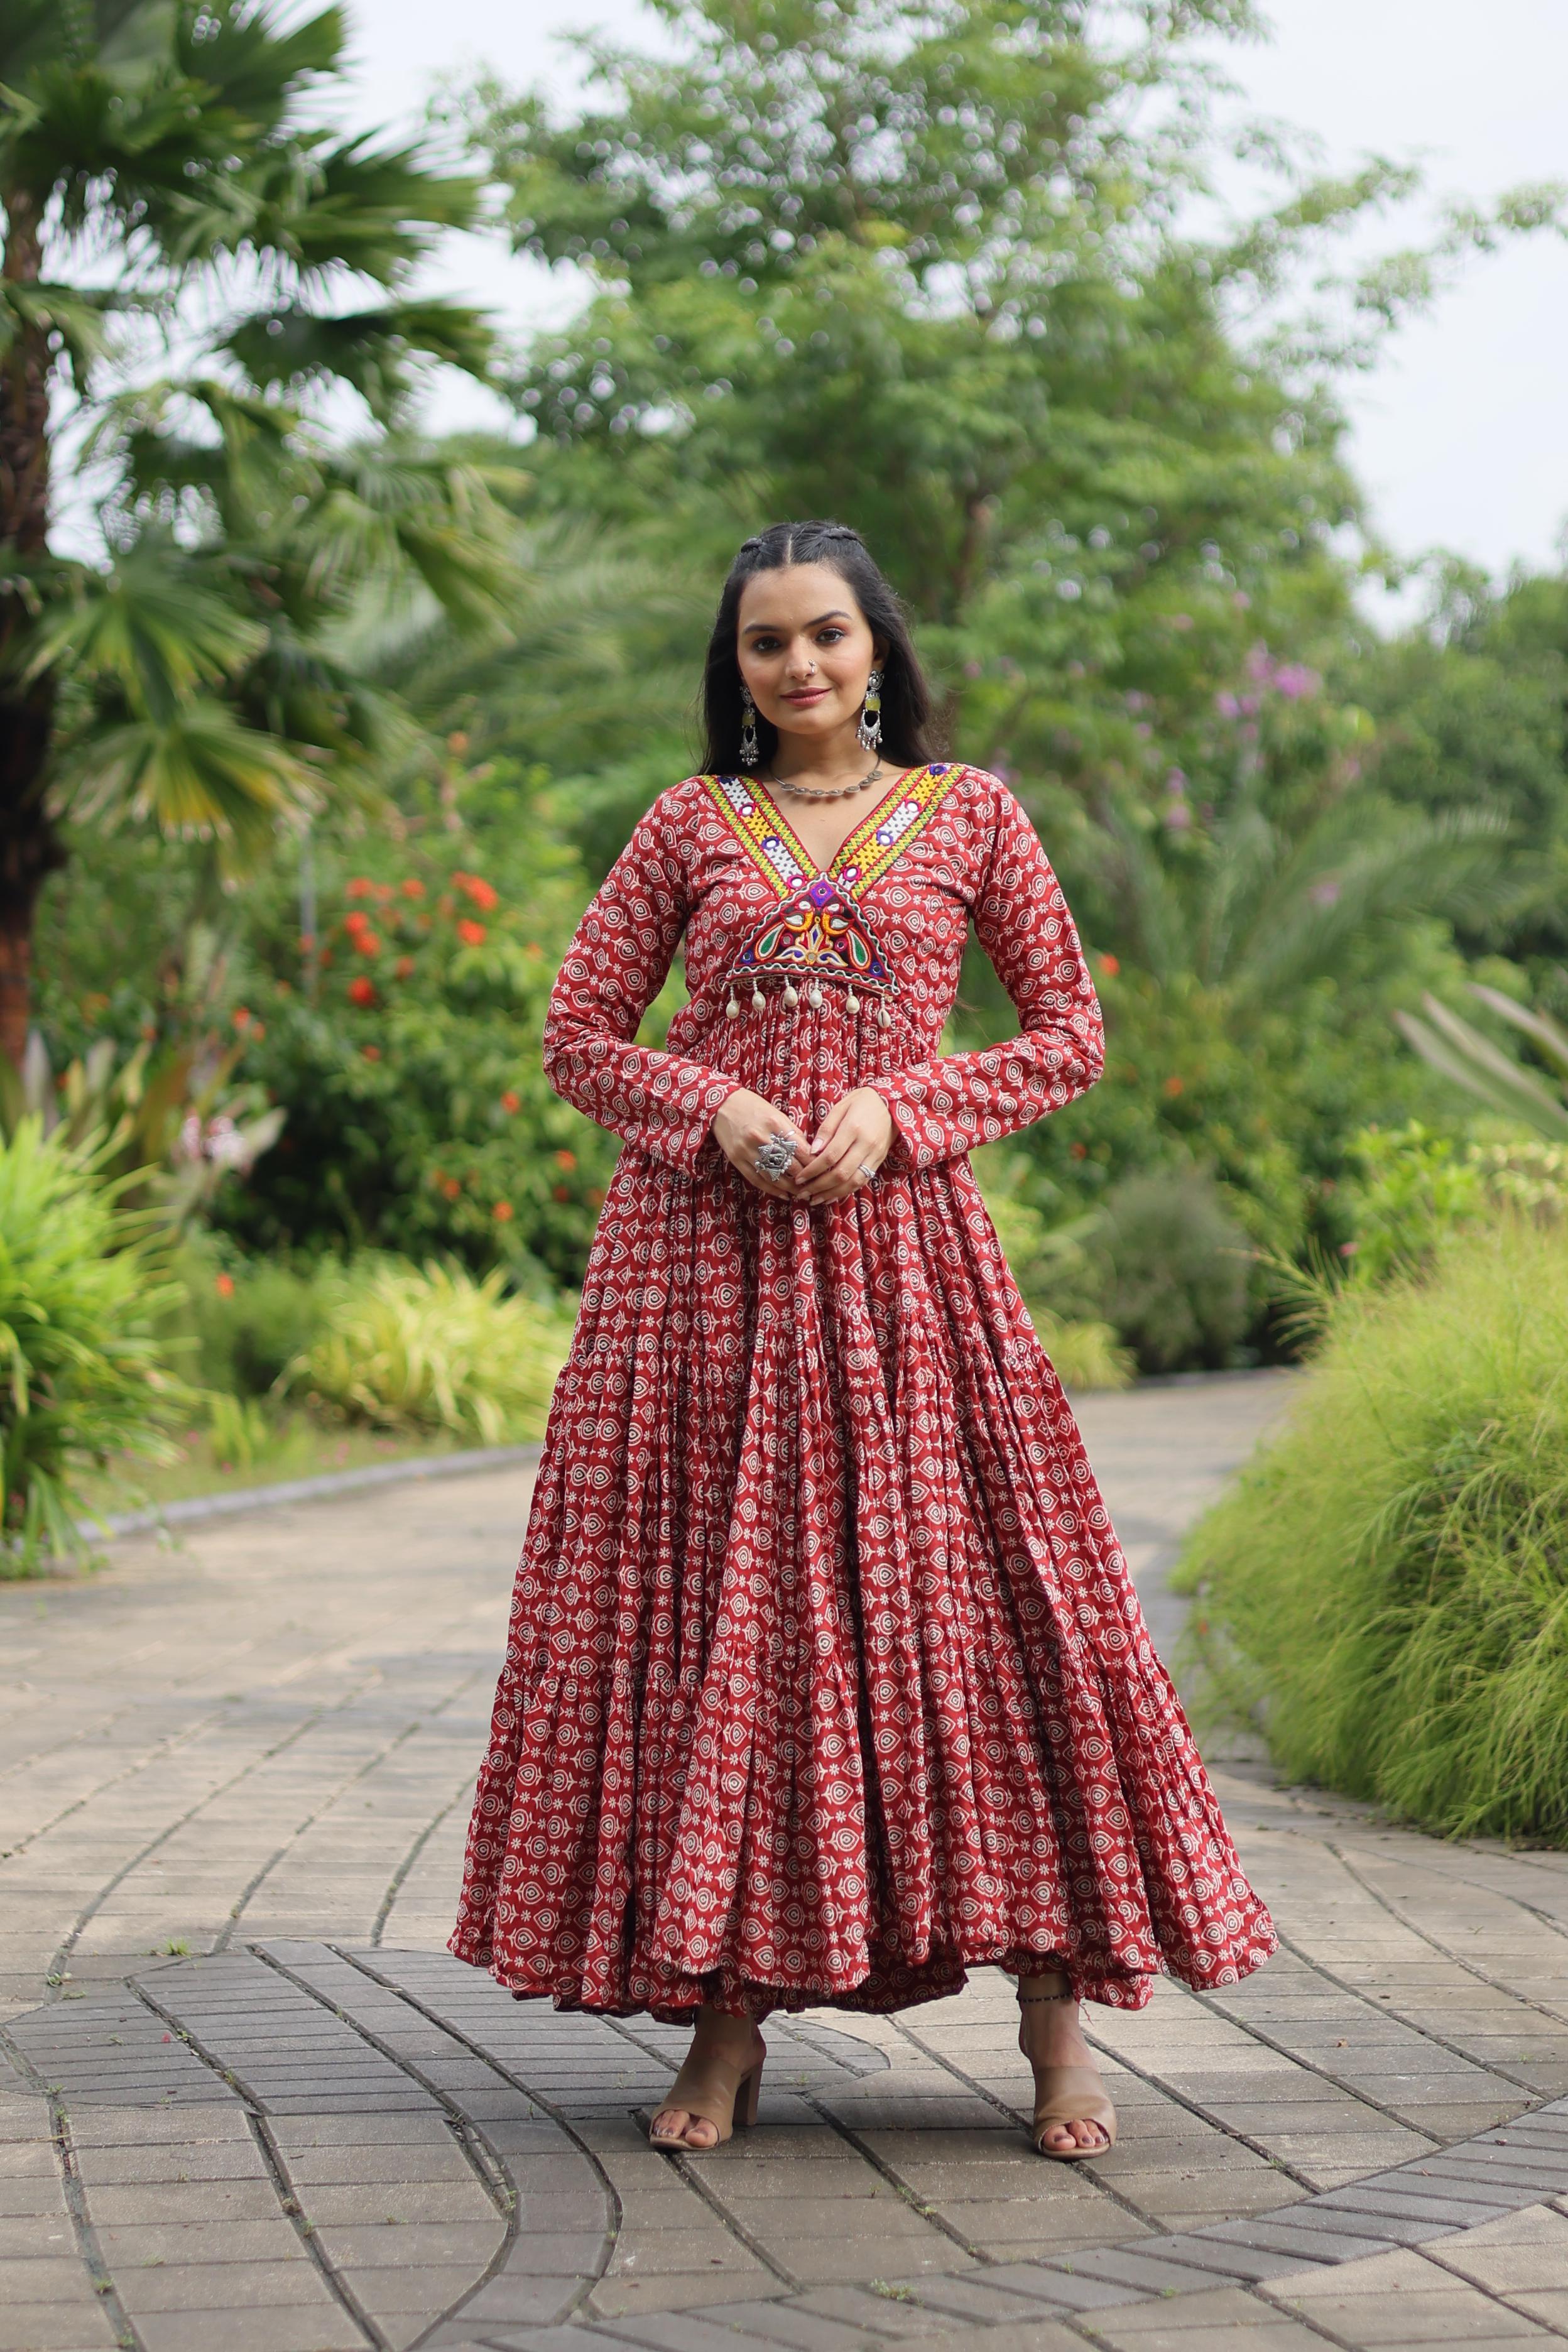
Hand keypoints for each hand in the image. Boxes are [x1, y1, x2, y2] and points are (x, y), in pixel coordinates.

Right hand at [711, 1089, 810, 1198]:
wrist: (722, 1106)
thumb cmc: (753, 1107)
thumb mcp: (776, 1114)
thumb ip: (792, 1133)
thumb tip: (810, 1152)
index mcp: (775, 1123)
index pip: (801, 1150)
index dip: (814, 1163)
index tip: (822, 1170)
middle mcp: (762, 1138)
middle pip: (790, 1166)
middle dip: (805, 1178)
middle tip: (815, 1185)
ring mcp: (748, 1151)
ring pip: (775, 1177)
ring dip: (791, 1188)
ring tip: (801, 1193)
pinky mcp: (737, 1160)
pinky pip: (758, 1180)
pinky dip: (773, 1189)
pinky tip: (784, 1194)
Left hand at [792, 1087, 893, 1205]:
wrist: (890, 1104)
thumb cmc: (861, 1102)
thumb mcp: (840, 1107)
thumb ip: (826, 1129)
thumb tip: (813, 1151)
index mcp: (854, 1128)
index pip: (830, 1156)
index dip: (813, 1170)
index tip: (799, 1178)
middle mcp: (866, 1144)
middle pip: (841, 1173)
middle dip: (819, 1186)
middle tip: (803, 1193)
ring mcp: (875, 1155)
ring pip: (853, 1182)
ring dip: (832, 1194)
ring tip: (815, 1199)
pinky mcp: (879, 1161)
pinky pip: (862, 1181)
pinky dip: (846, 1191)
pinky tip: (832, 1195)